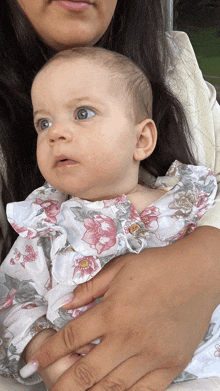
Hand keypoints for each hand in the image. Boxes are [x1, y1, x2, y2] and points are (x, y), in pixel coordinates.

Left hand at [25, 227, 219, 390]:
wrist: (197, 273)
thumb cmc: (158, 267)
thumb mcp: (119, 268)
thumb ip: (89, 288)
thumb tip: (65, 303)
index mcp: (113, 312)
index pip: (71, 338)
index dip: (48, 353)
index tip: (35, 362)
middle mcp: (129, 337)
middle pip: (86, 372)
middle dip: (62, 385)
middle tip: (52, 389)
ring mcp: (151, 355)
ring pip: (112, 387)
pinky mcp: (171, 364)